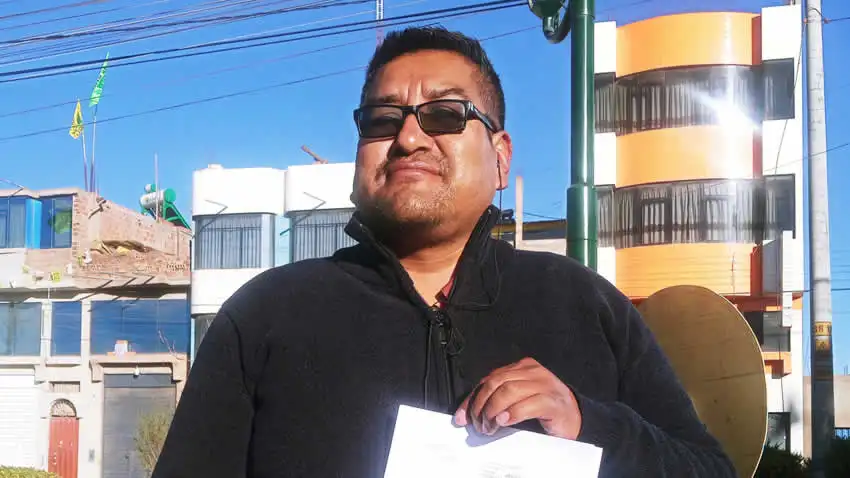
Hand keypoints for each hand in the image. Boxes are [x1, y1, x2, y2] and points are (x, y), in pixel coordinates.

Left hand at [453, 357, 581, 439]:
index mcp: (522, 367)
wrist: (576, 418)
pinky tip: (504, 422)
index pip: (489, 379)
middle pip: (496, 383)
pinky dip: (511, 414)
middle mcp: (533, 372)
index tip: (462, 416)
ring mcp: (545, 385)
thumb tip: (466, 414)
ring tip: (490, 427)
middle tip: (479, 424)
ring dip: (493, 411)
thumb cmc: (544, 410)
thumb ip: (497, 400)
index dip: (473, 398)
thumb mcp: (517, 400)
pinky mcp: (553, 402)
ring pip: (508, 391)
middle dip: (481, 405)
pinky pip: (527, 405)